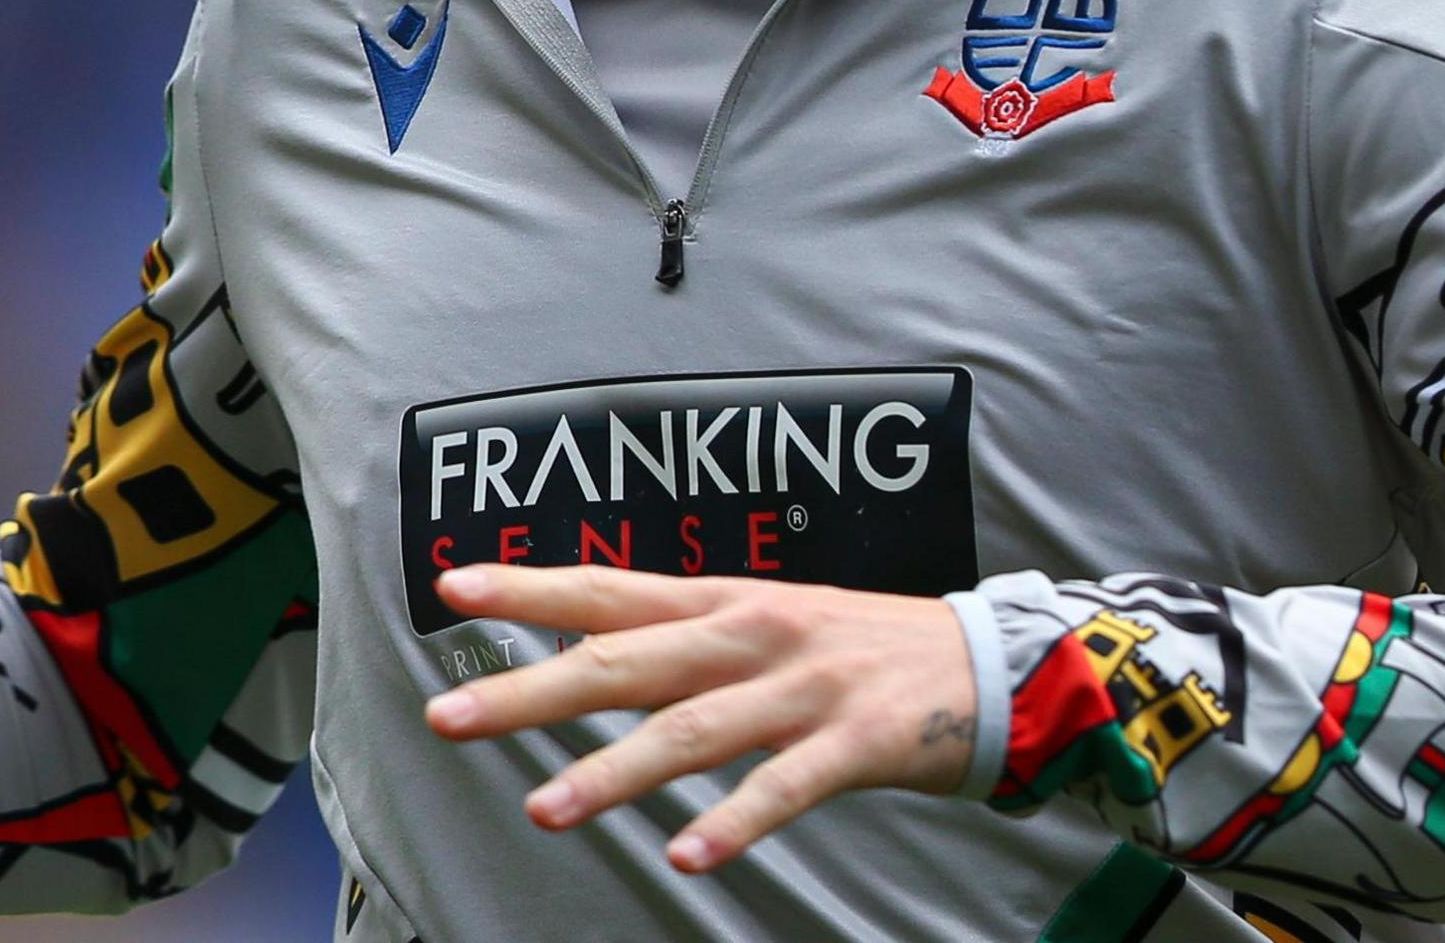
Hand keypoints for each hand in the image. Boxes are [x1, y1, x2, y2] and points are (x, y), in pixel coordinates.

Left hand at [420, 566, 979, 874]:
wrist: (993, 662)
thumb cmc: (864, 650)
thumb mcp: (772, 622)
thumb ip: (687, 640)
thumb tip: (589, 653)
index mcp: (728, 603)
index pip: (609, 588)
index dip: (530, 586)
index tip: (451, 588)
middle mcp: (754, 634)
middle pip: (626, 659)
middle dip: (531, 689)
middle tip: (451, 714)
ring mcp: (805, 687)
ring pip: (692, 728)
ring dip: (614, 771)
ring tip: (546, 807)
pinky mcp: (858, 740)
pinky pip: (785, 787)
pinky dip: (734, 822)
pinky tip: (687, 857)